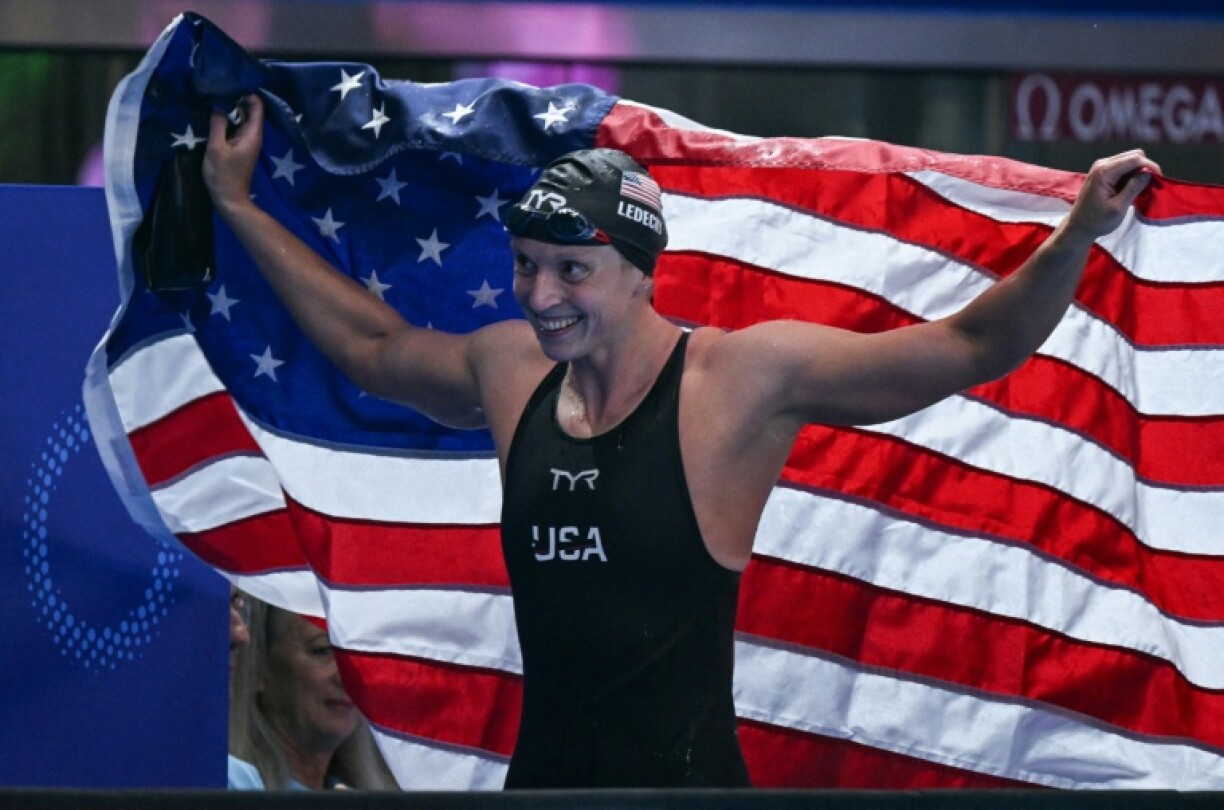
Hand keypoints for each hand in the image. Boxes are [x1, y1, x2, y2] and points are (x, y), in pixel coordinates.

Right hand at [203, 93, 264, 214]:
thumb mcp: (216, 147)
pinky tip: (214, 114)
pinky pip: (236, 127)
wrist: (229, 199)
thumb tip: (219, 102)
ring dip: (230, 108)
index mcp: (253, 134)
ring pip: (241, 118)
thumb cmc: (223, 175)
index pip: (257, 105)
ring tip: (213, 97)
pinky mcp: (241, 146)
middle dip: (236, 97)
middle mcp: (254, 135)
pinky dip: (228, 119)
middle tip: (217, 87)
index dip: (246, 92)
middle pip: (249, 109)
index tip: (229, 83)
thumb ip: (218, 123)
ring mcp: (248, 141)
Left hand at [1062, 148, 1161, 242]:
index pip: (1135, 159)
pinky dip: (1132, 176)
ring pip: (1130, 160)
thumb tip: (1149, 172)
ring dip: (1139, 173)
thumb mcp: (1118, 207)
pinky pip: (1124, 167)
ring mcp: (1102, 167)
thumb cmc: (1097, 220)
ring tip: (1142, 190)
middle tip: (1150, 186)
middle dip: (1145, 168)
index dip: (1150, 167)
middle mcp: (1102, 164)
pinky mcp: (1104, 173)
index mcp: (1104, 171)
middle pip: (1134, 155)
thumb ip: (1134, 188)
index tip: (1159, 181)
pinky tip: (1133, 189)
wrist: (1079, 226)